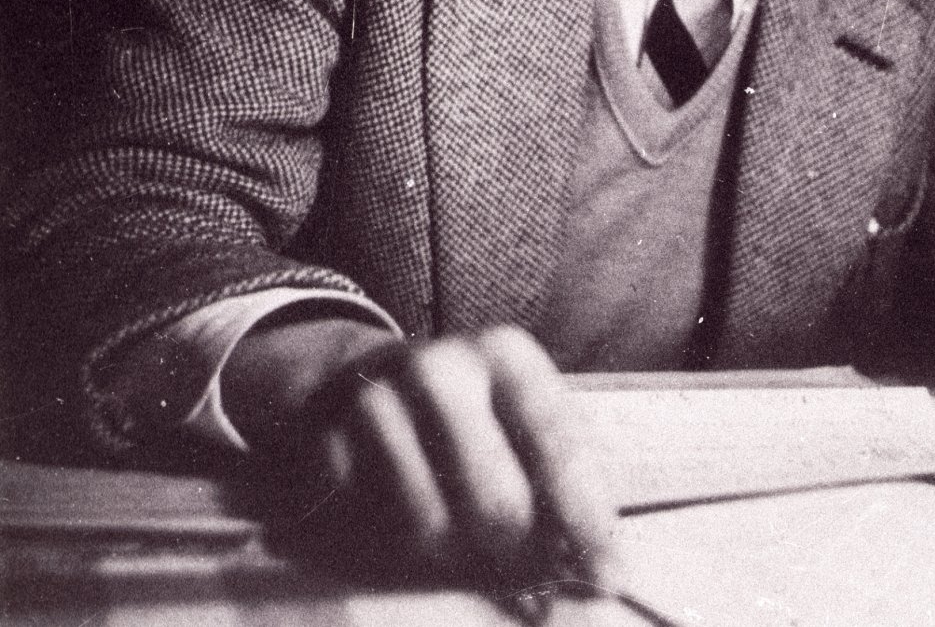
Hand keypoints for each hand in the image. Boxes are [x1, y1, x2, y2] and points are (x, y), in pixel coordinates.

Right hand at [223, 319, 618, 590]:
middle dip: (516, 557)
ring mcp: (379, 398)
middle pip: (499, 504)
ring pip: (432, 531)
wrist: (352, 379)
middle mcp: (443, 366)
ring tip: (454, 540)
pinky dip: (391, 549)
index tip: (608, 579)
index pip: (557, 446)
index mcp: (505, 355)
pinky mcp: (326, 440)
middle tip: (518, 575)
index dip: (585, 521)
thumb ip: (558, 493)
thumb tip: (600, 578)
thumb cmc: (462, 416)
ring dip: (450, 560)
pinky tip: (394, 519)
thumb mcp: (516, 425)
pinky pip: (371, 535)